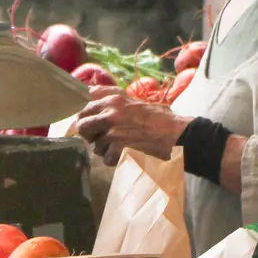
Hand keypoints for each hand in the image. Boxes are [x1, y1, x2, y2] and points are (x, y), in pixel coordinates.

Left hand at [73, 85, 188, 166]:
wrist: (176, 133)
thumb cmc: (159, 117)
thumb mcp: (133, 100)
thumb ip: (111, 99)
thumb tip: (90, 97)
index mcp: (113, 98)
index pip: (83, 103)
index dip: (84, 114)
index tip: (88, 120)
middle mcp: (110, 112)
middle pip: (81, 124)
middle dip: (88, 133)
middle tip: (99, 137)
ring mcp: (113, 130)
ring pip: (93, 144)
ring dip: (103, 149)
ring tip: (118, 146)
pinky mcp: (118, 147)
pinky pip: (105, 158)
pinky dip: (113, 160)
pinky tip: (125, 154)